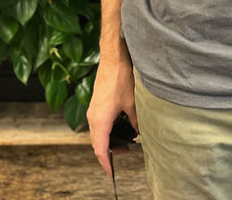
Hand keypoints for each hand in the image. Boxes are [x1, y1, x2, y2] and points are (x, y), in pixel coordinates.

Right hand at [87, 56, 139, 177]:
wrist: (113, 58)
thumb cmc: (120, 77)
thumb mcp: (132, 102)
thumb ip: (135, 120)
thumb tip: (139, 131)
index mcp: (100, 120)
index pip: (100, 149)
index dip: (106, 163)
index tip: (111, 172)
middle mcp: (93, 117)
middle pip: (97, 143)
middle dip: (109, 152)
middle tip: (125, 152)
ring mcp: (93, 110)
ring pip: (96, 134)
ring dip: (107, 140)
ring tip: (125, 140)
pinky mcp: (95, 104)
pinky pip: (97, 124)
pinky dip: (106, 130)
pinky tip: (120, 126)